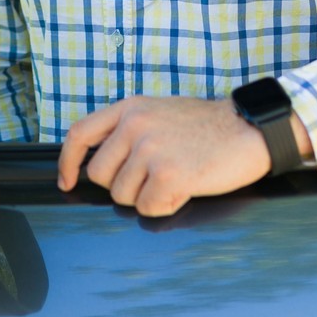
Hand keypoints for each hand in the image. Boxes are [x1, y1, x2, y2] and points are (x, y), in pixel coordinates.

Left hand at [57, 95, 280, 217]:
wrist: (249, 130)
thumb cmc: (207, 127)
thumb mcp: (159, 112)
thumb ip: (128, 129)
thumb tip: (95, 162)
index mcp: (130, 108)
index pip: (79, 134)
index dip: (68, 162)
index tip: (67, 181)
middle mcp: (135, 125)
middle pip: (100, 176)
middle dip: (123, 185)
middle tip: (154, 176)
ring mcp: (151, 149)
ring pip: (123, 196)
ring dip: (147, 196)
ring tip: (175, 176)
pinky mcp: (169, 175)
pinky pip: (149, 208)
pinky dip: (167, 205)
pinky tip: (186, 188)